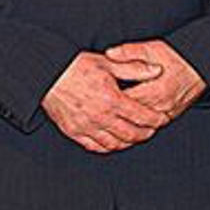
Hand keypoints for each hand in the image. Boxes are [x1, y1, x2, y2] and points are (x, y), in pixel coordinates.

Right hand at [42, 50, 167, 153]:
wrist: (47, 74)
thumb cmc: (76, 66)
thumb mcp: (108, 63)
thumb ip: (135, 69)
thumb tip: (157, 70)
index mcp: (111, 99)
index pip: (142, 116)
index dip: (156, 120)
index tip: (163, 119)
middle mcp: (100, 116)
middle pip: (131, 134)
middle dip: (146, 133)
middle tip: (152, 130)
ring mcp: (86, 127)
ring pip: (114, 144)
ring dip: (129, 142)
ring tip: (136, 136)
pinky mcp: (74, 132)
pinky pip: (95, 147)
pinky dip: (108, 147)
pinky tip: (115, 142)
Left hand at [105, 39, 204, 122]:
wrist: (202, 66)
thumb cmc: (178, 56)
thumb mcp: (153, 49)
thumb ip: (130, 52)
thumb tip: (110, 53)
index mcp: (154, 90)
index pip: (125, 101)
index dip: (108, 100)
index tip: (95, 97)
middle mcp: (161, 105)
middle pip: (131, 117)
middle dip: (114, 115)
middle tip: (96, 111)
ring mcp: (167, 113)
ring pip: (141, 126)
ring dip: (126, 124)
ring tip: (109, 120)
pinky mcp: (171, 116)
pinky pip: (152, 127)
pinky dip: (139, 127)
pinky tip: (127, 124)